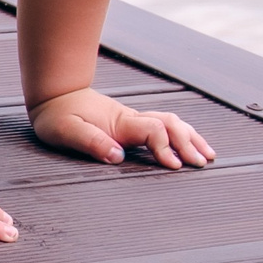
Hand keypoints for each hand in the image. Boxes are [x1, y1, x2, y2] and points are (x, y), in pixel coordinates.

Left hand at [29, 89, 216, 169]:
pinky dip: (181, 134)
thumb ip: (91, 142)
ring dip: (190, 137)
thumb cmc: (57, 116)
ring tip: (208, 155)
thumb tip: (118, 156)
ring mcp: (132, 120)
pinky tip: (190, 143)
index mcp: (119, 122)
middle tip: (202, 163)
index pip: (153, 131)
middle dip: (188, 143)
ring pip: (171, 122)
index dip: (166, 147)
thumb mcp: (66, 131)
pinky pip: (164, 125)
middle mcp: (131, 119)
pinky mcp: (131, 124)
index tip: (175, 166)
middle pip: (170, 125)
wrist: (54, 96)